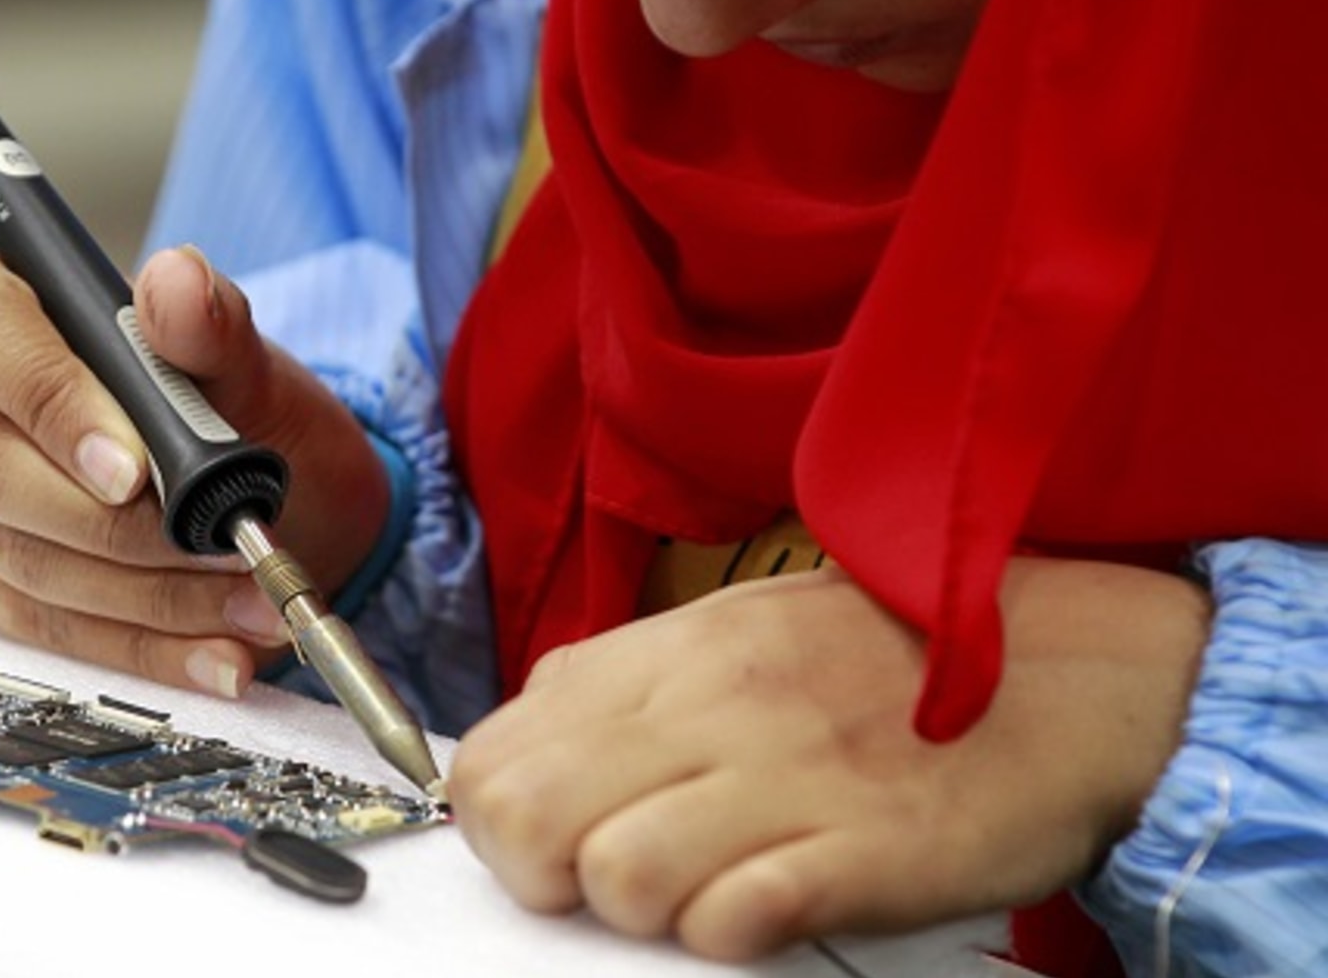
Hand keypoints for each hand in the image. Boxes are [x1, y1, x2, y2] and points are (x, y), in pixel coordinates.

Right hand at [0, 246, 388, 698]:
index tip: (134, 471)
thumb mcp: (242, 355)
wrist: (253, 485)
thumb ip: (210, 320)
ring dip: (146, 598)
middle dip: (118, 530)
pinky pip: (40, 632)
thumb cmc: (231, 404)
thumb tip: (178, 282)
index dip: (52, 407)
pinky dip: (137, 651)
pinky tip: (212, 657)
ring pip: (21, 563)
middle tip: (219, 550)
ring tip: (246, 607)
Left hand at [447, 558, 1210, 960]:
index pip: (493, 754)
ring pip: (616, 876)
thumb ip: (625, 688)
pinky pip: (736, 917)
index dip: (499, 821)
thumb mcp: (734, 631)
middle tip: (603, 887)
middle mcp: (708, 704)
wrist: (1070, 659)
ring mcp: (785, 774)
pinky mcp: (865, 848)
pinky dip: (730, 931)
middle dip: (542, 878)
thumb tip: (534, 755)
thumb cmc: (887, 655)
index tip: (548, 843)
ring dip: (640, 910)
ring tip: (701, 892)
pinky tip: (767, 905)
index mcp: (666, 655)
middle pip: (524, 817)